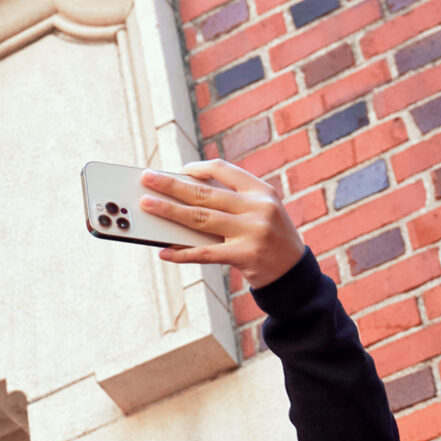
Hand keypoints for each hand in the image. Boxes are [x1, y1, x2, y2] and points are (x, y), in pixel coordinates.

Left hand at [139, 159, 304, 289]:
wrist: (294, 273)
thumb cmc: (268, 238)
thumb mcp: (259, 212)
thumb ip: (230, 202)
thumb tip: (182, 198)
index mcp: (261, 191)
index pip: (224, 169)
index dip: (197, 168)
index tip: (177, 170)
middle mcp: (259, 207)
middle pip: (204, 193)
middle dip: (171, 185)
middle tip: (146, 178)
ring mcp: (253, 231)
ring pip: (201, 218)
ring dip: (169, 211)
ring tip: (147, 205)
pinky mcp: (246, 255)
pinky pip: (206, 253)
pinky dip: (182, 253)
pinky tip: (164, 251)